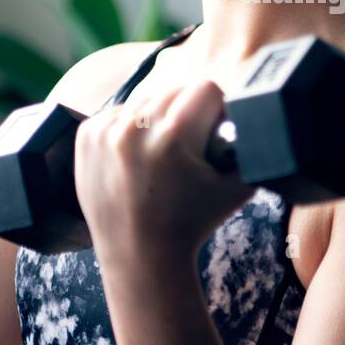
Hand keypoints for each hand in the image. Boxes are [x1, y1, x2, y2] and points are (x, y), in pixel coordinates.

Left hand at [73, 79, 255, 270]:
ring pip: (146, 100)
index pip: (206, 88)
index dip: (218, 108)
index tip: (215, 128)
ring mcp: (106, 133)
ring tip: (161, 156)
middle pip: (176, 91)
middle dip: (188, 113)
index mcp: (173, 136)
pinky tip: (137, 158)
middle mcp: (134, 130)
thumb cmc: (192, 223)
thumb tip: (257, 118)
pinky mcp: (87, 137)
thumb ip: (252, 146)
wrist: (140, 256)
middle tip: (189, 147)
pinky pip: (118, 112)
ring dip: (158, 119)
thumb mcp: (238, 186)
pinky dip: (130, 128)